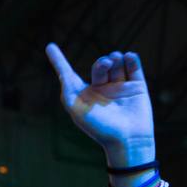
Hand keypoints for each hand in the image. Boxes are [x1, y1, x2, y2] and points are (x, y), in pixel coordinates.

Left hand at [45, 43, 155, 166]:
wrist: (127, 139)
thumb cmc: (99, 127)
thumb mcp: (77, 109)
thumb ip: (68, 88)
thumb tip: (64, 73)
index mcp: (84, 96)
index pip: (70, 74)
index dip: (59, 61)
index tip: (49, 46)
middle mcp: (101, 90)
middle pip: (100, 66)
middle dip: (102, 62)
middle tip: (106, 64)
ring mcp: (120, 88)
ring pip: (117, 63)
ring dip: (115, 58)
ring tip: (117, 61)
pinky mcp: (137, 87)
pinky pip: (133, 66)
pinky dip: (130, 58)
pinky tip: (128, 57)